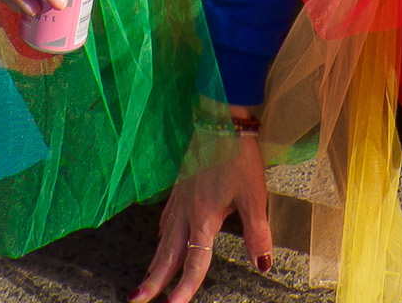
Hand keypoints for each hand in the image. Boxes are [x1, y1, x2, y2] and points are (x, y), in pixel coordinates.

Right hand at [136, 128, 273, 302]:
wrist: (220, 117)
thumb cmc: (238, 154)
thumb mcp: (253, 195)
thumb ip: (257, 232)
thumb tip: (263, 265)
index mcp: (203, 218)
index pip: (194, 261)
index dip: (185, 286)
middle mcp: (186, 212)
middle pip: (168, 254)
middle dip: (154, 280)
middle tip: (137, 299)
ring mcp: (180, 198)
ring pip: (163, 237)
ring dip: (155, 261)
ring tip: (145, 280)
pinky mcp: (180, 185)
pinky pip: (166, 217)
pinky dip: (160, 233)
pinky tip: (159, 236)